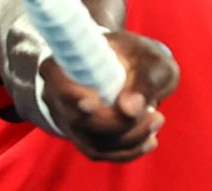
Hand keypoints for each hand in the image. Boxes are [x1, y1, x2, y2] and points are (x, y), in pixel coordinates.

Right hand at [38, 30, 178, 161]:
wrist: (136, 68)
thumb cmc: (141, 59)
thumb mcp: (150, 59)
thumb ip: (144, 79)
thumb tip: (129, 109)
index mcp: (65, 61)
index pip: (55, 77)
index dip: (69, 93)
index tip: (92, 103)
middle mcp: (56, 92)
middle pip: (77, 119)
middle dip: (118, 123)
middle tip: (154, 115)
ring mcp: (67, 118)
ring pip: (91, 141)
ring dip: (128, 139)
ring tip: (157, 120)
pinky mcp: (81, 137)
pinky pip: (99, 152)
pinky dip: (126, 150)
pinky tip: (149, 141)